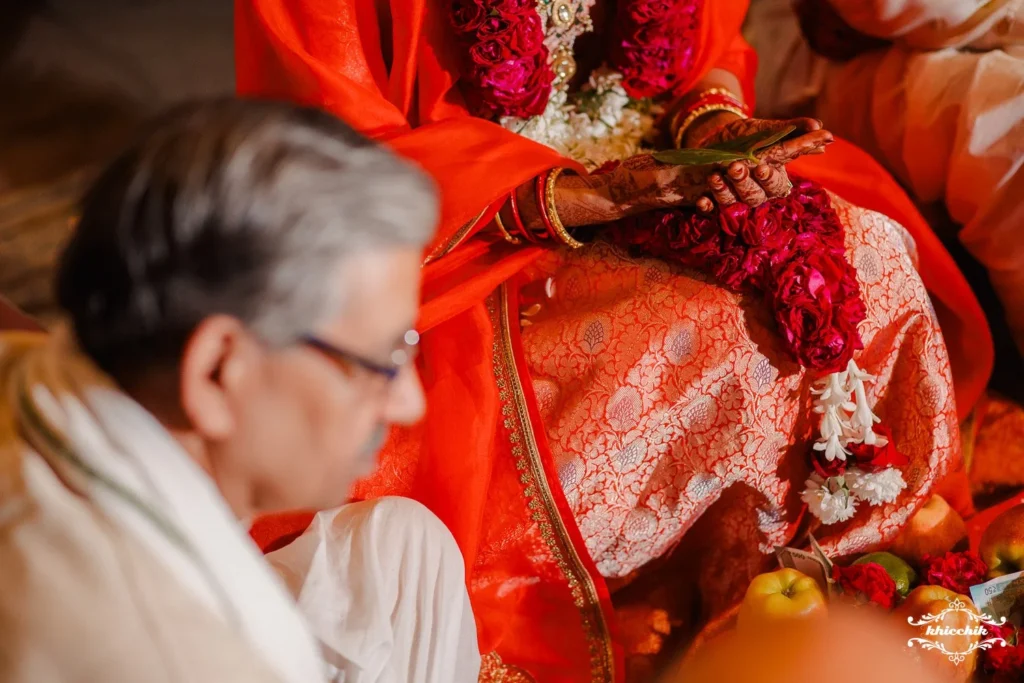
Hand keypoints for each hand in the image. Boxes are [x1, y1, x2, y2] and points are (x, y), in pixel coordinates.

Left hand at [691, 117, 832, 211]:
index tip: (762, 167)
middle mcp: (755, 192)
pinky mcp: (713, 201)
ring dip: (723, 191)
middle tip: (735, 167)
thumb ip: (790, 129)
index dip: (770, 178)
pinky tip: (701, 201)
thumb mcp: (765, 129)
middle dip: (744, 183)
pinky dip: (706, 207)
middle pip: (754, 197)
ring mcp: (733, 198)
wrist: (713, 139)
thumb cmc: (746, 136)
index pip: (777, 184)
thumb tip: (818, 126)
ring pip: (732, 203)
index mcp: (772, 177)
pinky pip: (710, 211)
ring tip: (714, 176)